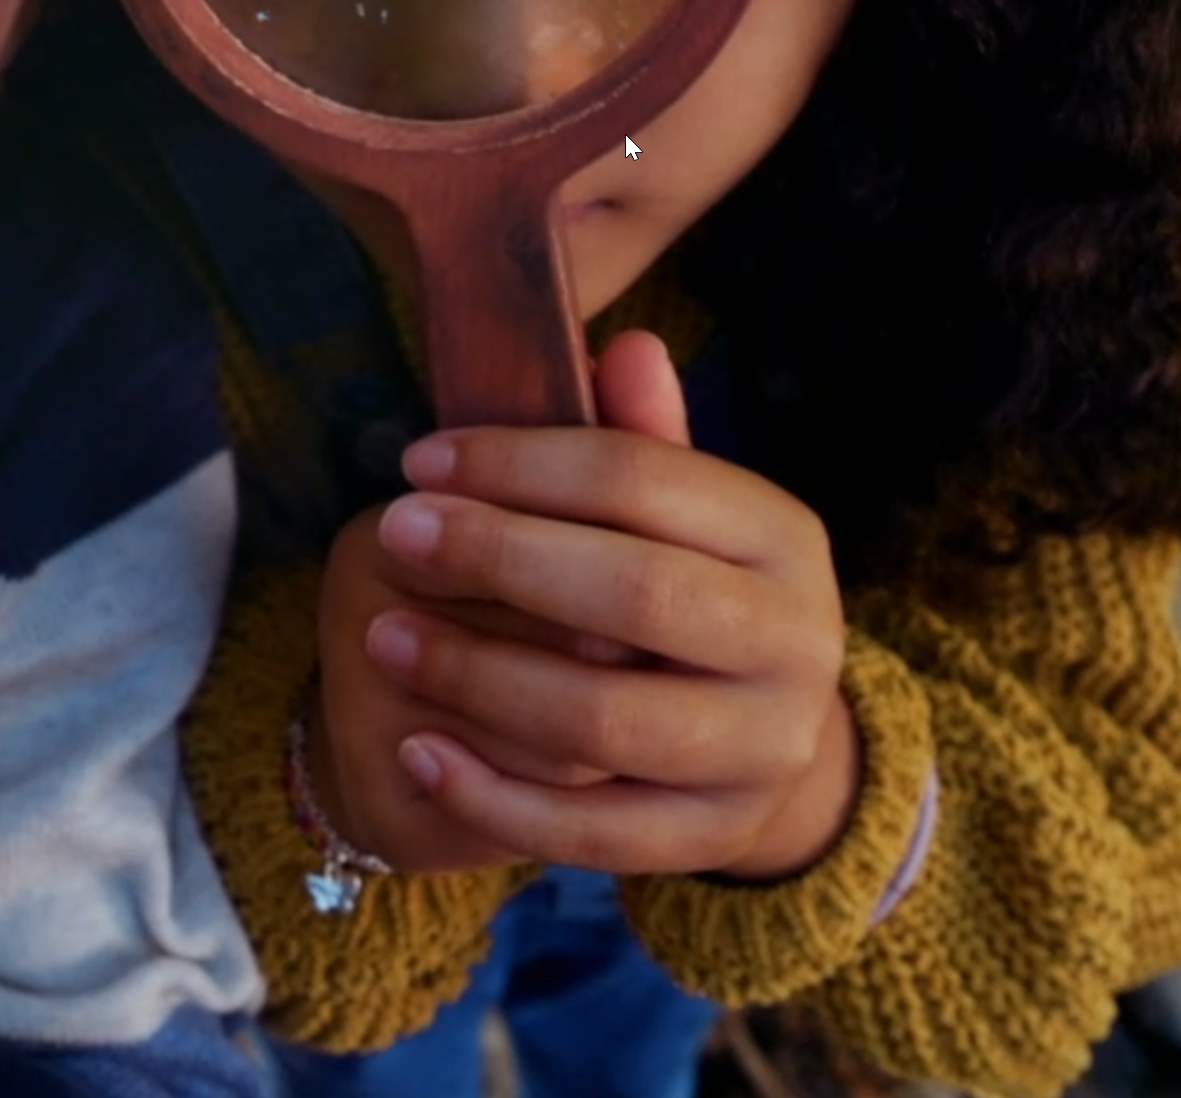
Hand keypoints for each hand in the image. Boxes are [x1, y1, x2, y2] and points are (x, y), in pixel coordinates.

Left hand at [341, 331, 860, 878]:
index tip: (420, 462)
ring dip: (480, 676)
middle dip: (498, 559)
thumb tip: (625, 344)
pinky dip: (494, 795)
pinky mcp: (712, 836)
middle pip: (634, 596)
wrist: (764, 742)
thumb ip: (643, 441)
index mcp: (784, 537)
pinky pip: (591, 831)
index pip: (646, 480)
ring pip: (607, 720)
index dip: (523, 466)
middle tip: (393, 533)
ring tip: (384, 637)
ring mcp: (761, 750)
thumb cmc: (694, 596)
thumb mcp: (685, 515)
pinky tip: (417, 750)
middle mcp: (796, 642)